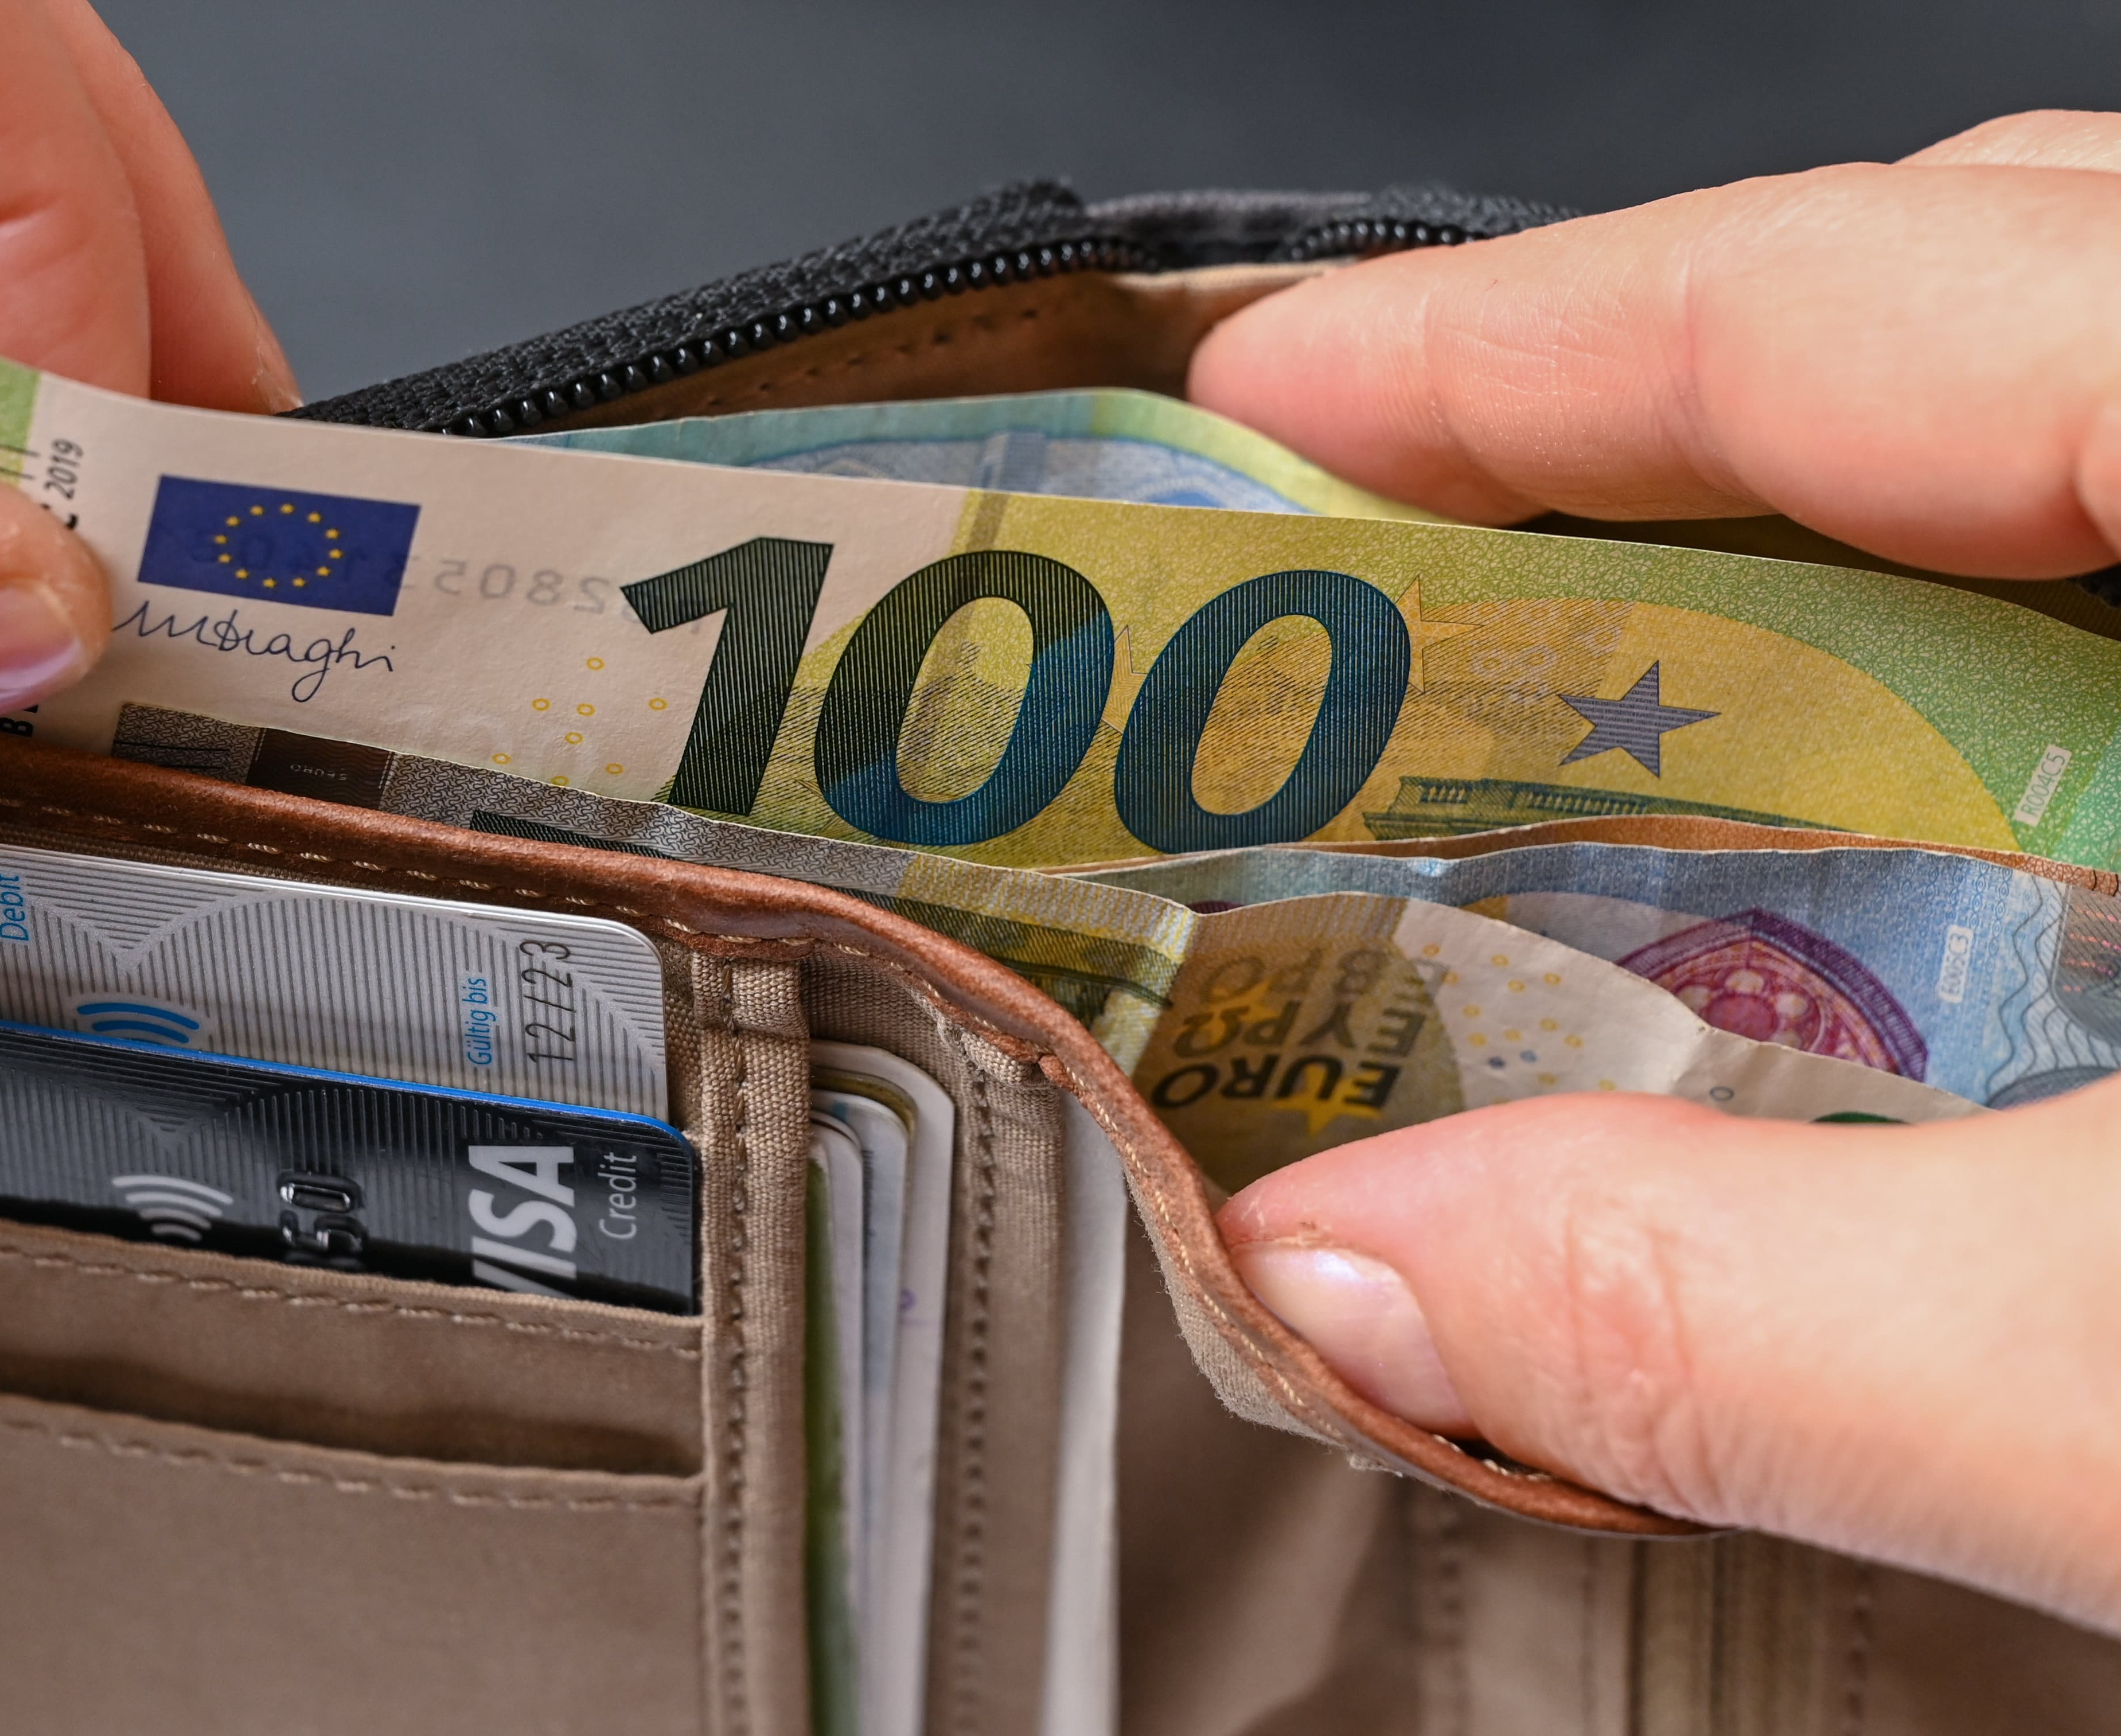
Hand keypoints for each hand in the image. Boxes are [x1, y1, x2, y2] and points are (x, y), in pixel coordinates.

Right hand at [1194, 111, 2120, 1632]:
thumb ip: (1738, 1312)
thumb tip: (1352, 1280)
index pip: (1840, 286)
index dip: (1488, 348)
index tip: (1243, 400)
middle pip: (1951, 333)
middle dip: (1611, 467)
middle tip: (1351, 606)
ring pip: (2081, 489)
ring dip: (1806, 630)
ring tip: (1578, 763)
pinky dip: (1990, 749)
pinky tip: (1886, 914)